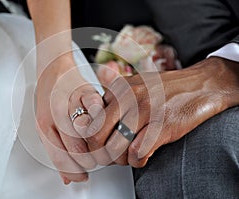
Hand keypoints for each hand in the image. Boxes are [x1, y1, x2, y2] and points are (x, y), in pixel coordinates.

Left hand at [36, 55, 103, 183]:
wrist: (54, 71)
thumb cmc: (50, 100)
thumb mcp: (46, 126)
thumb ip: (56, 152)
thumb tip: (67, 178)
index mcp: (44, 124)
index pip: (59, 157)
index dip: (73, 172)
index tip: (81, 177)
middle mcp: (56, 113)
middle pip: (77, 149)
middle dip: (89, 162)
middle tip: (93, 162)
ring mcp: (72, 102)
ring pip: (90, 134)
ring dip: (99, 146)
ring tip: (100, 148)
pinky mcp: (87, 91)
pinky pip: (99, 112)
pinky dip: (103, 121)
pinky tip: (104, 126)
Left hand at [86, 57, 238, 166]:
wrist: (199, 86)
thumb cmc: (164, 90)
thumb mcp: (133, 87)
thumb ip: (113, 102)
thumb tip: (93, 127)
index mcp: (118, 89)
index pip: (91, 120)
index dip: (92, 139)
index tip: (98, 146)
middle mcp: (128, 97)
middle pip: (97, 136)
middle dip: (100, 153)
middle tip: (109, 157)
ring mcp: (145, 110)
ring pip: (116, 148)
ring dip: (120, 159)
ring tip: (128, 156)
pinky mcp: (163, 125)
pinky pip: (138, 153)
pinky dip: (137, 161)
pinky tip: (142, 156)